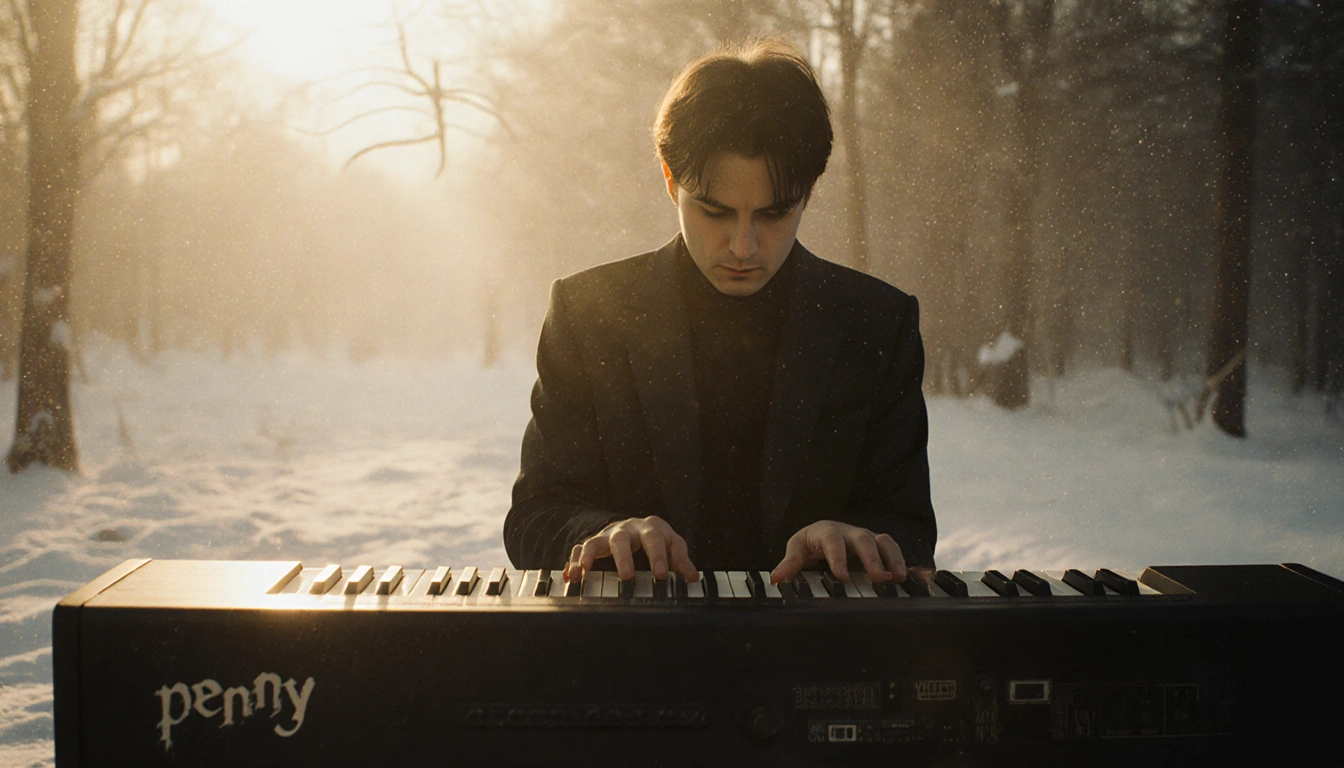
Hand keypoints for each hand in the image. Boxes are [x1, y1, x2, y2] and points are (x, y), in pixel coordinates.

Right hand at [564, 515, 698, 582]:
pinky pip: (580, 549)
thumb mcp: (673, 546)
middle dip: (623, 557)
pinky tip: (571, 577)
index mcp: (651, 528)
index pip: (655, 539)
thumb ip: (681, 560)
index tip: (660, 575)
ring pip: (596, 542)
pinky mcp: (595, 543)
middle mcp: (628, 529)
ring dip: (590, 556)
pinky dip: (573, 562)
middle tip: (626, 577)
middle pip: (623, 538)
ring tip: (584, 571)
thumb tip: (692, 577)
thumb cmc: (658, 540)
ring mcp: (609, 536)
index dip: (658, 556)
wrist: (637, 527)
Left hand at [770, 521, 908, 584]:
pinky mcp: (878, 547)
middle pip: (863, 539)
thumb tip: (776, 577)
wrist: (823, 533)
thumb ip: (790, 564)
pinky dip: (902, 563)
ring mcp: (866, 538)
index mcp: (826, 531)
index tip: (841, 576)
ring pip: (884, 542)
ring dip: (893, 559)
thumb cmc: (810, 543)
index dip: (837, 557)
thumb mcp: (797, 550)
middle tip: (877, 577)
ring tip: (898, 578)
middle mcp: (850, 532)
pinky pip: (894, 552)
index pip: (832, 540)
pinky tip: (908, 580)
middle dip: (871, 558)